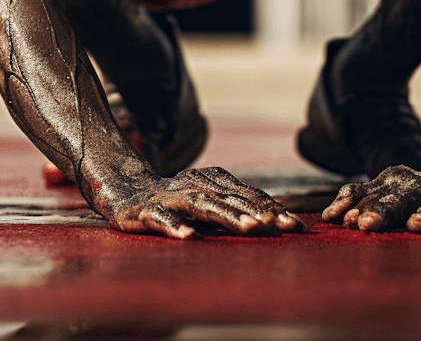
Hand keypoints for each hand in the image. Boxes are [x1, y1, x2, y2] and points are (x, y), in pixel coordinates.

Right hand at [108, 166, 304, 238]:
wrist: (124, 191)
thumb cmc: (175, 200)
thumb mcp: (208, 201)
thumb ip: (237, 207)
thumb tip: (277, 221)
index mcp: (213, 182)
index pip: (248, 195)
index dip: (272, 209)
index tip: (296, 226)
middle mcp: (195, 185)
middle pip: (231, 199)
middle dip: (259, 213)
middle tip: (281, 227)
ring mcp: (171, 197)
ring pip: (203, 205)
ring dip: (228, 217)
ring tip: (250, 229)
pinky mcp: (146, 210)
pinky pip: (162, 218)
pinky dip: (176, 226)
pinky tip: (189, 237)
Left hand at [323, 164, 420, 232]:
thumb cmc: (416, 193)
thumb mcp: (389, 192)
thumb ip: (361, 202)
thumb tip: (329, 217)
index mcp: (392, 183)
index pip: (368, 192)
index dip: (354, 204)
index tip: (341, 220)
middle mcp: (416, 187)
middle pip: (397, 198)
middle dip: (381, 211)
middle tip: (366, 225)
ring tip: (414, 226)